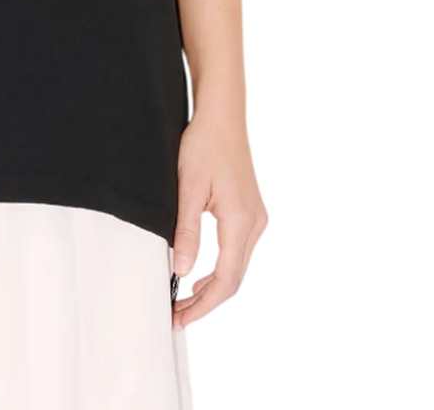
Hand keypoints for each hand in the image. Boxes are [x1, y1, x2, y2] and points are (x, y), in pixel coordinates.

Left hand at [171, 113, 267, 327]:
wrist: (222, 117)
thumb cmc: (204, 145)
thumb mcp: (188, 188)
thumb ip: (186, 231)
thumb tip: (182, 270)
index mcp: (241, 222)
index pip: (225, 280)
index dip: (202, 305)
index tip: (180, 317)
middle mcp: (255, 225)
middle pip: (234, 279)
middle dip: (206, 301)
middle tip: (177, 314)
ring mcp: (256, 218)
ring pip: (237, 267)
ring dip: (213, 287)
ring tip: (185, 300)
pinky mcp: (251, 212)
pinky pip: (238, 251)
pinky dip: (220, 268)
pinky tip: (202, 272)